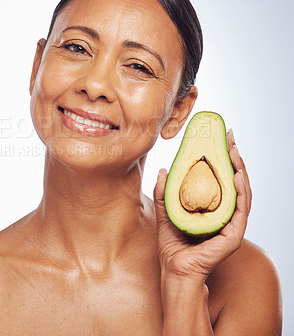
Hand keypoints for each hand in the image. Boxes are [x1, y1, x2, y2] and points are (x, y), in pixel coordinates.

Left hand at [154, 129, 251, 281]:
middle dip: (234, 158)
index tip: (220, 139)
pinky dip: (241, 192)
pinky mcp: (233, 235)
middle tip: (230, 138)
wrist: (174, 269)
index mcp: (213, 208)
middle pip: (234, 182)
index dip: (223, 159)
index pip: (222, 180)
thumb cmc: (171, 244)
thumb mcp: (165, 211)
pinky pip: (241, 211)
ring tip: (234, 152)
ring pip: (242, 193)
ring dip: (240, 170)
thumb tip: (164, 169)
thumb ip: (164, 192)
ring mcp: (231, 225)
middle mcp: (225, 215)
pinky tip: (236, 176)